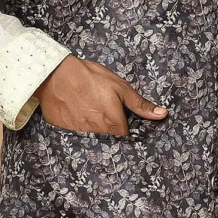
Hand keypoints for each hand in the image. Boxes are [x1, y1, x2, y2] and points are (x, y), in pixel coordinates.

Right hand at [34, 54, 167, 135]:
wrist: (55, 74)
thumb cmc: (90, 77)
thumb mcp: (119, 87)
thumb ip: (140, 104)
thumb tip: (162, 114)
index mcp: (113, 124)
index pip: (127, 141)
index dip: (128, 134)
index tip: (126, 126)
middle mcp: (97, 135)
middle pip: (110, 143)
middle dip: (111, 135)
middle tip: (107, 121)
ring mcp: (79, 136)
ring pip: (94, 143)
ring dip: (96, 135)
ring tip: (93, 119)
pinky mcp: (64, 133)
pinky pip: (77, 139)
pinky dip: (80, 133)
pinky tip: (79, 120)